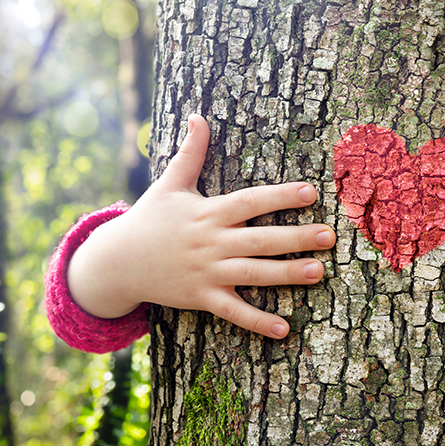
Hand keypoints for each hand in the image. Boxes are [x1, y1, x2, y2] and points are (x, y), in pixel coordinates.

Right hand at [66, 115, 334, 337]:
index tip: (311, 191)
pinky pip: (233, 311)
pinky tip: (285, 329)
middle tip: (329, 235)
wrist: (115, 263)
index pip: (249, 202)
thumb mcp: (169, 184)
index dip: (279, 196)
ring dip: (286, 274)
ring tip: (319, 271)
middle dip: (296, 237)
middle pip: (260, 239)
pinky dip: (257, 321)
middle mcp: (211, 243)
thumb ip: (190, 153)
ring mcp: (206, 273)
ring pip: (253, 274)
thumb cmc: (148, 219)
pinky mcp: (201, 298)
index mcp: (208, 212)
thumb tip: (198, 116)